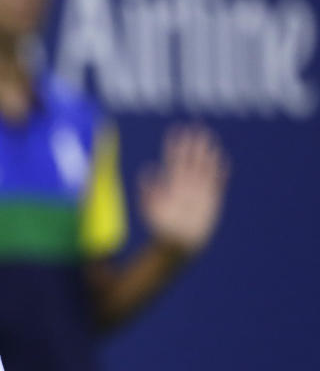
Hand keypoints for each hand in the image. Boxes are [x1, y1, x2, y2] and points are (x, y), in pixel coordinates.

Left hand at [139, 125, 228, 257]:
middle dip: (193, 144)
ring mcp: (199, 191)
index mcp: (170, 183)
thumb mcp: (150, 208)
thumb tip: (147, 169)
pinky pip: (217, 184)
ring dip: (208, 155)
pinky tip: (224, 162)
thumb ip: (148, 190)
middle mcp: (185, 184)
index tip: (177, 129)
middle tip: (197, 126)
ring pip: (205, 168)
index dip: (175, 145)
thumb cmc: (161, 227)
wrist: (177, 244)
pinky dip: (221, 173)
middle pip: (190, 160)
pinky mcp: (212, 200)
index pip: (173, 159)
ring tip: (210, 140)